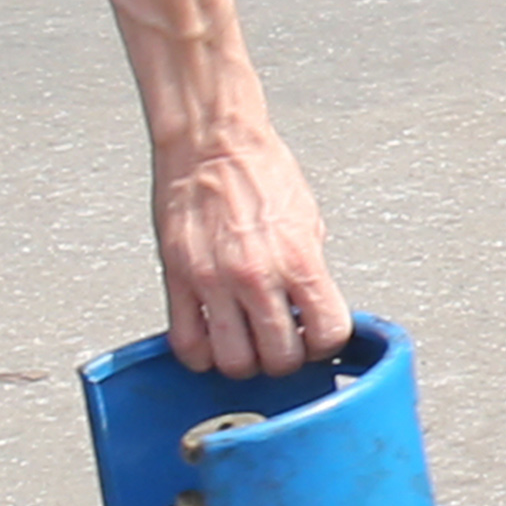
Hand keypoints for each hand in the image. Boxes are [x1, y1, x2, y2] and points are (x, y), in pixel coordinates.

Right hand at [152, 120, 345, 376]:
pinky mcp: (178, 280)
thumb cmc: (261, 172)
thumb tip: (313, 309)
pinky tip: (212, 341)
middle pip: (279, 358)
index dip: (325, 345)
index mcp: (299, 260)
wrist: (212, 143)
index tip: (317, 339)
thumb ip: (310, 271)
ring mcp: (214, 282)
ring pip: (233, 362)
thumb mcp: (308, 220)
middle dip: (285, 359)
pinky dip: (202, 356)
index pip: (327, 333)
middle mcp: (258, 276)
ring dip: (244, 362)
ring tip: (247, 344)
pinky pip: (187, 343)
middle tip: (281, 343)